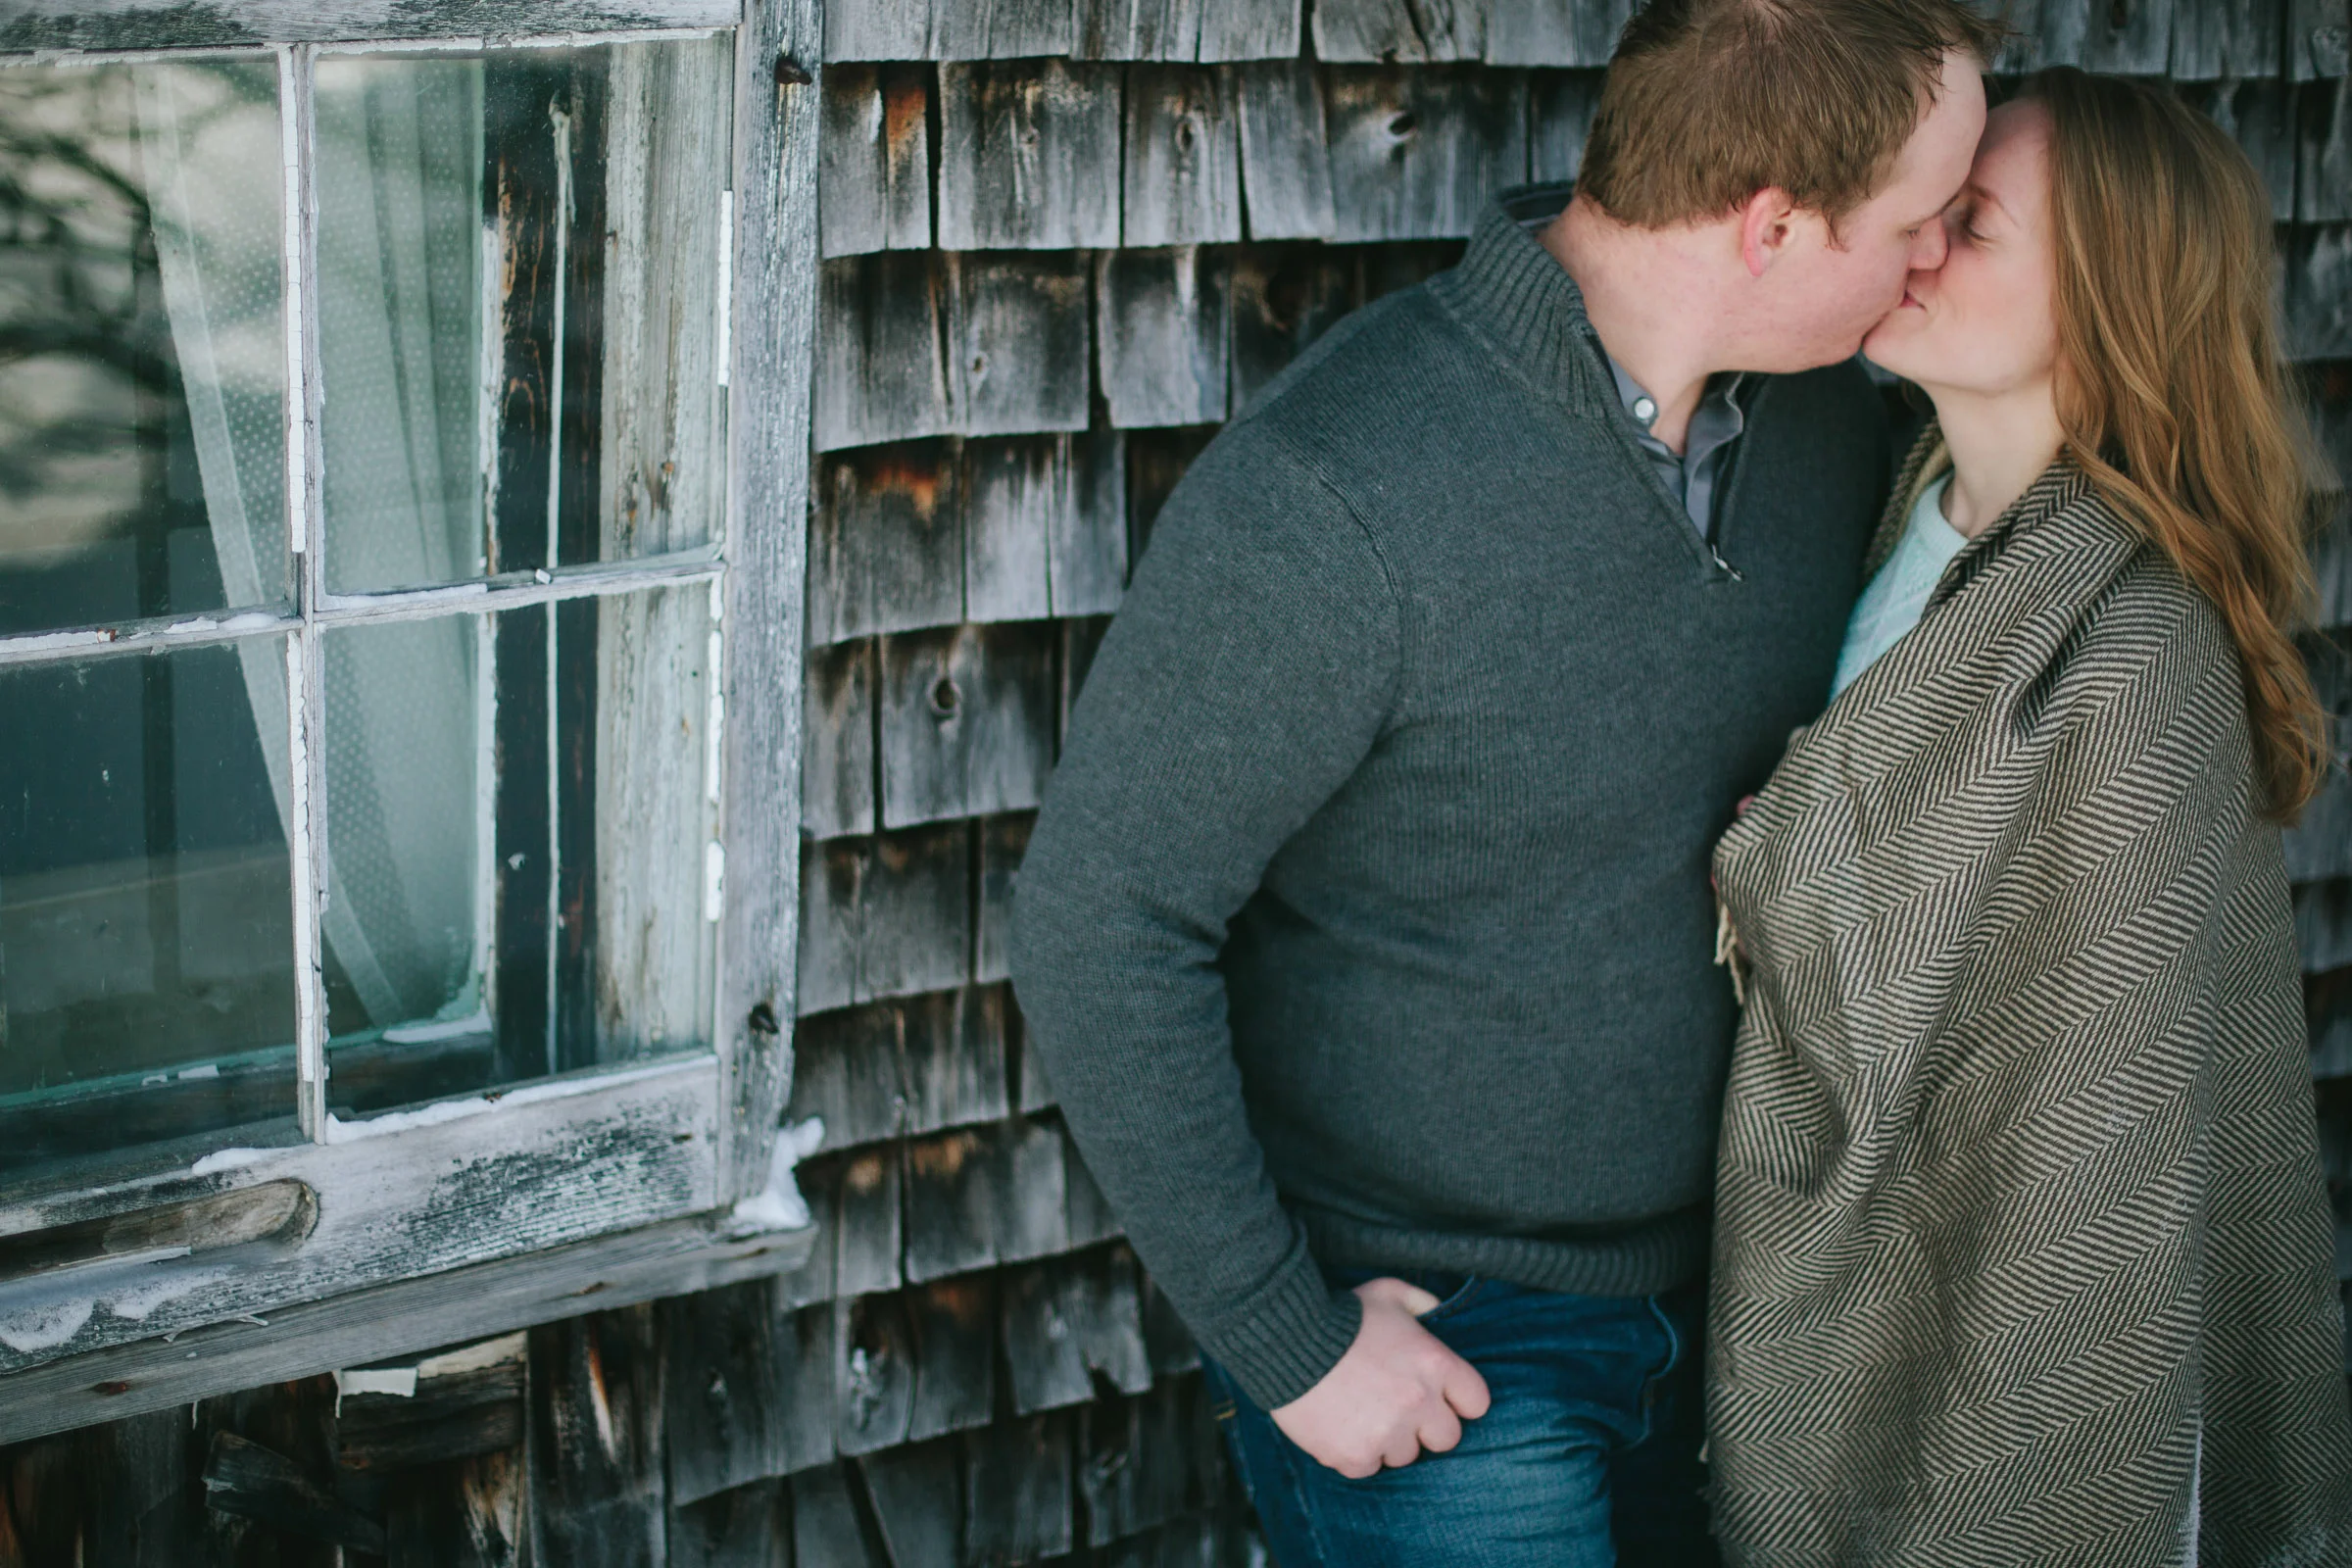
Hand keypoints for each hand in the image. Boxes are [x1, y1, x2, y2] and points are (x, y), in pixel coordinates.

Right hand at [1268, 1277, 1491, 1478]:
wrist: (1285, 1340)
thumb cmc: (1340, 1316)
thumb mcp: (1387, 1292)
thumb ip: (1422, 1302)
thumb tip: (1438, 1310)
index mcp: (1435, 1363)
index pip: (1477, 1402)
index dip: (1457, 1400)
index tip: (1437, 1396)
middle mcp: (1419, 1402)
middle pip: (1447, 1437)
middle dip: (1424, 1425)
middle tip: (1395, 1407)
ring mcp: (1388, 1433)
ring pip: (1406, 1456)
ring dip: (1388, 1440)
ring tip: (1360, 1412)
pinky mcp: (1355, 1455)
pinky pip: (1369, 1468)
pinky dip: (1355, 1453)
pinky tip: (1339, 1425)